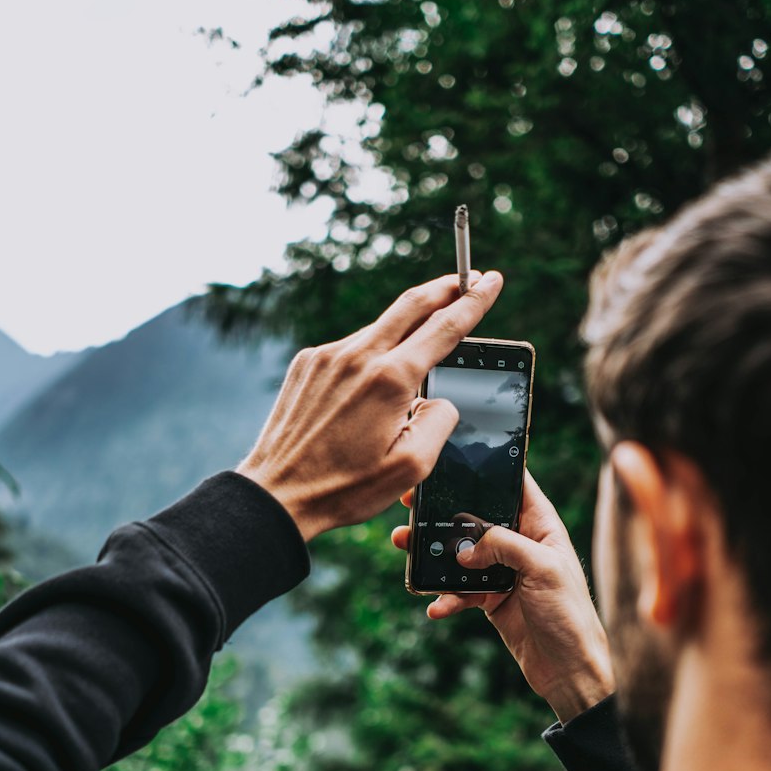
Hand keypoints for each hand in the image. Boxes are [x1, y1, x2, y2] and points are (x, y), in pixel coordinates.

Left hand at [237, 272, 503, 540]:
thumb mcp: (412, 467)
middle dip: (445, 287)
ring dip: (405, 328)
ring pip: (379, 329)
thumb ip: (440, 422)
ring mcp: (327, 356)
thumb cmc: (345, 487)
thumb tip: (441, 398)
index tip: (491, 280)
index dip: (474, 301)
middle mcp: (357, 357)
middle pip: (412, 304)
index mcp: (390, 380)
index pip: (444, 327)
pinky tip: (372, 381)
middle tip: (469, 277)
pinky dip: (370, 354)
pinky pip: (350, 349)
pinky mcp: (307, 363)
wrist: (278, 493)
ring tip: (421, 342)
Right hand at [392, 470, 615, 723]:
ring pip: (461, 554)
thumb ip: (504, 546)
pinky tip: (435, 607)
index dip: (486, 471)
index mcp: (541, 526)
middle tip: (412, 504)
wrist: (569, 669)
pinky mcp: (490, 599)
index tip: (451, 461)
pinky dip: (445, 598)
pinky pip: (459, 592)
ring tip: (406, 548)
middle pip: (476, 518)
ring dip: (433, 554)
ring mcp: (503, 572)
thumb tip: (464, 548)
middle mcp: (521, 544)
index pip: (513, 486)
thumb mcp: (543, 569)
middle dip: (444, 512)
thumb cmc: (570, 615)